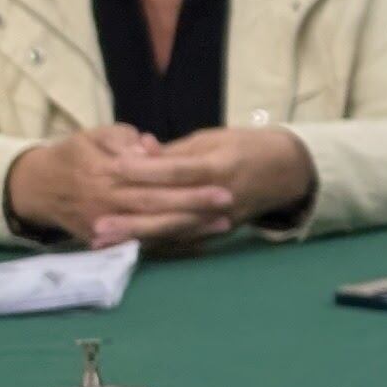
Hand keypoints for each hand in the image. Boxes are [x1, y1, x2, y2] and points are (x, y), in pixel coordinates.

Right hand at [6, 124, 227, 248]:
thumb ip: (122, 141)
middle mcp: (105, 203)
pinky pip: (141, 246)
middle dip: (194, 207)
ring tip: (224, 224)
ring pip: (151, 230)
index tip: (220, 180)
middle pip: (155, 207)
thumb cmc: (74, 155)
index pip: (152, 179)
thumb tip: (149, 148)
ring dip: (188, 230)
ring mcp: (104, 227)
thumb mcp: (93, 137)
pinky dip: (170, 246)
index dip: (185, 182)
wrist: (36, 188)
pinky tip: (200, 243)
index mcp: (104, 173)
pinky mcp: (104, 242)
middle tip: (230, 202)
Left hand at [117, 126, 317, 242]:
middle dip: (132, 218)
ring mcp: (221, 219)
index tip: (113, 168)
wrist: (288, 171)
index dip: (146, 170)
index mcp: (220, 167)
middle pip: (171, 210)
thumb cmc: (248, 147)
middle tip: (97, 223)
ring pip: (174, 231)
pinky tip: (129, 247)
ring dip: (137, 238)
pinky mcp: (220, 231)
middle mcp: (220, 198)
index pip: (178, 171)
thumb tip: (138, 150)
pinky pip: (184, 241)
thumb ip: (176, 151)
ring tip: (105, 242)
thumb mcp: (214, 139)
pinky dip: (156, 245)